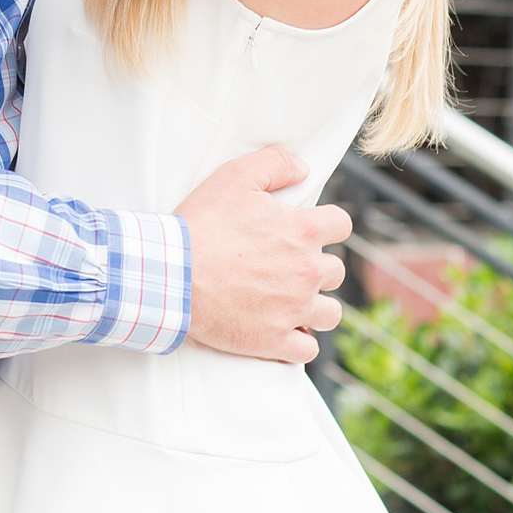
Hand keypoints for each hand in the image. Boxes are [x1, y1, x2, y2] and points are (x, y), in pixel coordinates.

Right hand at [177, 146, 349, 365]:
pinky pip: (308, 349)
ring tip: (294, 301)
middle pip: (336, 271)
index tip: (310, 229)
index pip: (341, 225)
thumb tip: (303, 167)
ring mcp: (294, 310)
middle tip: (290, 265)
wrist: (172, 274)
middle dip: (318, 266)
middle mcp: (307, 272)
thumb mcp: (234, 176)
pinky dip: (299, 341)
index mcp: (303, 231)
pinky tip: (283, 330)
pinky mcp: (276, 341)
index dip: (326, 224)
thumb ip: (275, 164)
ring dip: (316, 307)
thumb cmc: (201, 224)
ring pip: (330, 314)